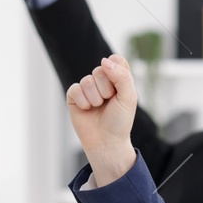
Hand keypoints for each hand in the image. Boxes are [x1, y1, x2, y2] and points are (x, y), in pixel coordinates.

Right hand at [66, 55, 138, 184]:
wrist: (106, 141)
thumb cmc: (120, 121)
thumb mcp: (128, 97)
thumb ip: (121, 76)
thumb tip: (104, 60)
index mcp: (118, 78)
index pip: (116, 60)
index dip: (117, 73)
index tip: (119, 89)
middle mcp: (103, 80)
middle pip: (100, 70)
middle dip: (106, 89)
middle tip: (109, 103)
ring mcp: (87, 87)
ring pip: (87, 80)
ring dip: (95, 98)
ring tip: (99, 108)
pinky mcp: (74, 96)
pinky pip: (75, 89)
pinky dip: (83, 102)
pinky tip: (87, 110)